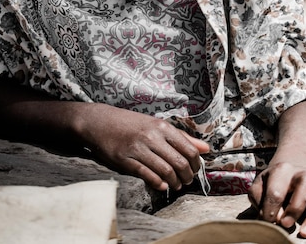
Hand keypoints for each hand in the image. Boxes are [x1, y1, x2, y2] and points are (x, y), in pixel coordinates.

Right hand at [81, 105, 209, 191]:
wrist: (100, 121)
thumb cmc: (131, 124)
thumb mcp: (156, 125)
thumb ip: (182, 137)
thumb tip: (205, 148)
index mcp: (161, 127)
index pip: (189, 149)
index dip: (195, 164)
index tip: (194, 170)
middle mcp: (151, 137)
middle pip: (179, 163)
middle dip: (187, 177)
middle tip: (186, 181)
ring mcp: (138, 149)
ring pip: (165, 172)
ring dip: (174, 183)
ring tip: (175, 185)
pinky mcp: (125, 160)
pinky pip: (147, 176)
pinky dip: (158, 184)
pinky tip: (161, 185)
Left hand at [249, 159, 305, 238]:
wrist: (291, 173)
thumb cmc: (273, 184)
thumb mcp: (261, 185)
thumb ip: (259, 198)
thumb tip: (268, 216)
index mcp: (281, 170)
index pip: (275, 192)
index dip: (269, 210)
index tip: (265, 221)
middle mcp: (300, 174)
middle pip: (301, 188)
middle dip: (292, 209)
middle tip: (283, 224)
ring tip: (301, 232)